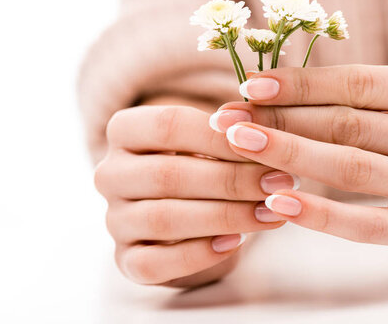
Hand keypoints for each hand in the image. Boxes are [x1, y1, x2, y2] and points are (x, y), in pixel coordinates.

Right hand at [94, 105, 291, 286]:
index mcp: (123, 131)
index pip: (167, 125)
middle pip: (167, 175)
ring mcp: (114, 219)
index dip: (219, 137)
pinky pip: (154, 263)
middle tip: (278, 183)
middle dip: (231, 180)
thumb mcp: (208, 139)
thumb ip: (228, 132)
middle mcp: (109, 174)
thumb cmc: (201, 163)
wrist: (181, 210)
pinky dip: (198, 254)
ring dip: (224, 216)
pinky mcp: (124, 259)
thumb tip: (259, 132)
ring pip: (163, 219)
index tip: (266, 143)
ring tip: (269, 213)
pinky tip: (234, 243)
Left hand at [209, 64, 387, 253]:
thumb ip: (353, 93)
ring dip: (288, 157)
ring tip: (239, 147)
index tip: (248, 86)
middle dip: (281, 120)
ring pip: (352, 170)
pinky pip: (366, 226)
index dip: (300, 84)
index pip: (360, 83)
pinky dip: (318, 215)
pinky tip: (276, 204)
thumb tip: (261, 89)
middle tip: (228, 119)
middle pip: (350, 125)